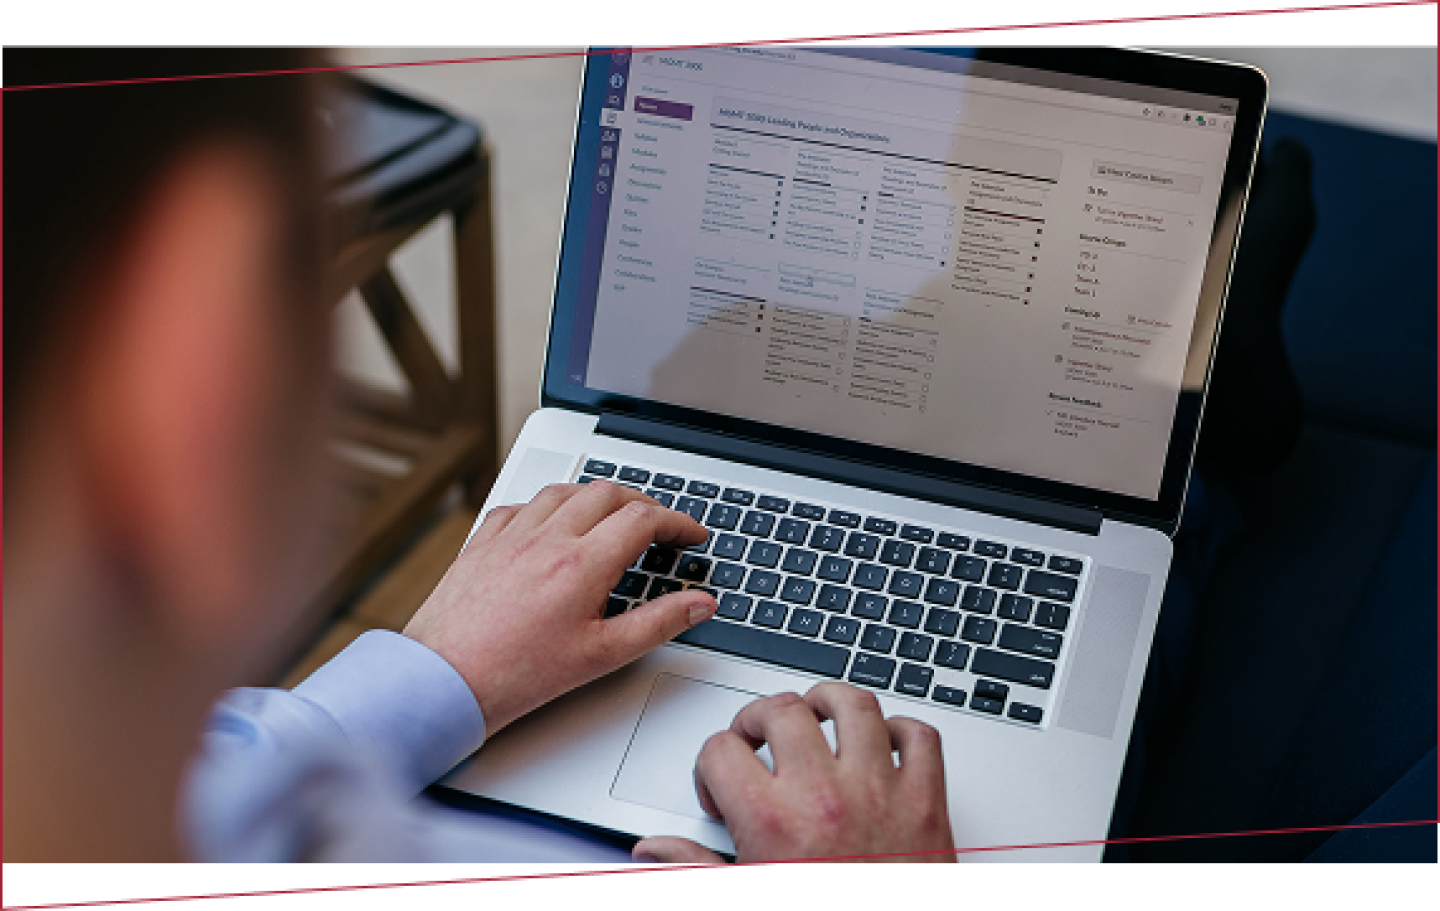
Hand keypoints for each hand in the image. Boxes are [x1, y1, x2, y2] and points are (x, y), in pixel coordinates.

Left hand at [403, 480, 715, 735]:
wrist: (445, 681)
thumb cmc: (516, 675)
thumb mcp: (602, 656)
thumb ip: (658, 623)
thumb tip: (698, 604)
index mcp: (582, 564)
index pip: (644, 519)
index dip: (678, 522)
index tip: (691, 535)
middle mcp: (546, 538)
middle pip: (608, 493)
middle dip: (643, 503)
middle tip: (660, 526)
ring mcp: (511, 537)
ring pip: (563, 491)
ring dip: (596, 497)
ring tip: (611, 517)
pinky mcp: (481, 544)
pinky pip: (519, 506)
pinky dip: (546, 507)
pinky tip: (550, 525)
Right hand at [632, 682, 955, 863]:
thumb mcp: (744, 895)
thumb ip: (695, 866)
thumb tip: (651, 849)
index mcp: (773, 823)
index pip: (722, 750)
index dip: (710, 764)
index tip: (720, 786)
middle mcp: (824, 797)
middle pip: (782, 710)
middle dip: (759, 717)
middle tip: (758, 741)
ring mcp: (881, 793)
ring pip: (854, 705)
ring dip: (829, 702)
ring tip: (816, 716)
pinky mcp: (927, 802)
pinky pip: (920, 738)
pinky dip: (902, 730)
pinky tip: (882, 744)